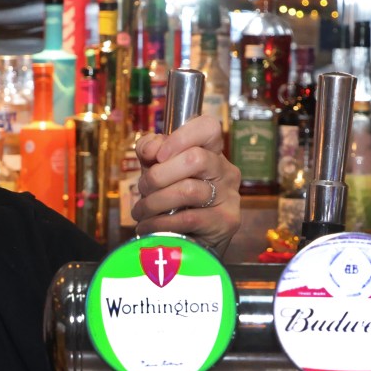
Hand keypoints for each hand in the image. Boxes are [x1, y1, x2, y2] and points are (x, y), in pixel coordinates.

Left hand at [131, 114, 240, 257]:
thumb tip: (150, 148)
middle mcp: (225, 171)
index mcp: (211, 153)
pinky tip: (148, 226)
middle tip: (144, 189)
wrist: (192, 243)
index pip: (208, 127)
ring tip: (141, 212)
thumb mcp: (158, 172)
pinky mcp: (226, 222)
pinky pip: (187, 218)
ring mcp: (229, 197)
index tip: (157, 156)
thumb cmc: (173, 202)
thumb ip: (150, 153)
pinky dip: (158, 223)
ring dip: (153, 202)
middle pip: (195, 158)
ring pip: (187, 190)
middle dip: (158, 175)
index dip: (180, 137)